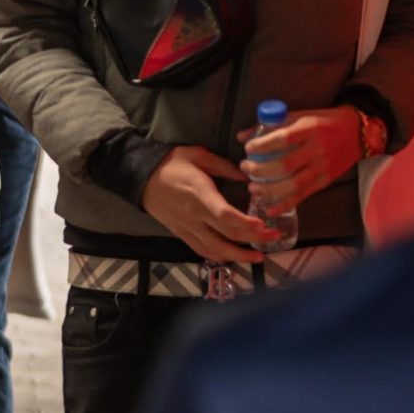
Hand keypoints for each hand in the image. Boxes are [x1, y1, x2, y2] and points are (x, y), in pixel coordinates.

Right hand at [141, 146, 271, 265]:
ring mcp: (186, 227)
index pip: (225, 215)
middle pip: (226, 235)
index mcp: (200, 194)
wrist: (139, 176)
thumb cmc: (170, 163)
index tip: (264, 226)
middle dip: (253, 239)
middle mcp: (194, 215)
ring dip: (238, 256)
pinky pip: (201, 249)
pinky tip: (231, 257)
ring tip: (257, 257)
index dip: (246, 224)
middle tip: (274, 238)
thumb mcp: (199, 155)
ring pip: (214, 249)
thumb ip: (225, 167)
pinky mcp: (180, 232)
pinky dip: (218, 256)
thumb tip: (248, 177)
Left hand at [238, 105, 362, 213]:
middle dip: (260, 170)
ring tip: (253, 188)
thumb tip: (241, 136)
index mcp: (310, 129)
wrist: (357, 133)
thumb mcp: (300, 116)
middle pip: (285, 165)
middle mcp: (317, 150)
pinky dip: (285, 204)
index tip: (248, 149)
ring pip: (293, 184)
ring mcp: (322, 167)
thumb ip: (271, 125)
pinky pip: (303, 195)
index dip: (262, 146)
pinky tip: (270, 208)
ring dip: (269, 190)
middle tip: (245, 168)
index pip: (283, 139)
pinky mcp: (326, 181)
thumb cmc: (323, 122)